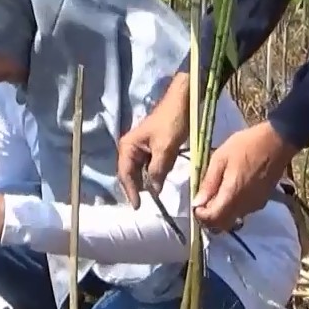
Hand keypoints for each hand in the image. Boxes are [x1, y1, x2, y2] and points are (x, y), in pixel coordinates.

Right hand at [117, 80, 189, 208]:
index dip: (131, 191)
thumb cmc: (171, 122)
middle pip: (130, 174)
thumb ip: (157, 170)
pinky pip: (149, 166)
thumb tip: (154, 191)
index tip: (138, 207)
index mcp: (128, 146)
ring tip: (153, 198)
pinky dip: (154, 175)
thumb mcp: (165, 148)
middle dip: (137, 188)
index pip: (125, 175)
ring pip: (140, 171)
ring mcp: (140, 147)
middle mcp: (130, 148)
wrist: (182, 101)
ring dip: (146, 182)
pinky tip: (159, 182)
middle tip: (145, 205)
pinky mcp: (151, 147)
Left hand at [192, 122, 296, 231]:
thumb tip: (197, 203)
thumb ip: (209, 182)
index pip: (213, 220)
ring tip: (217, 192)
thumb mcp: (220, 158)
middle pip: (223, 224)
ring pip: (233, 219)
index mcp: (232, 195)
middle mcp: (245, 206)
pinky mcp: (263, 201)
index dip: (201, 215)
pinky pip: (243, 211)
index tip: (196, 204)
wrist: (277, 142)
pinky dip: (233, 207)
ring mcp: (256, 205)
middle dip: (210, 217)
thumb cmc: (246, 146)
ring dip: (222, 212)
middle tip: (204, 200)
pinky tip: (231, 190)